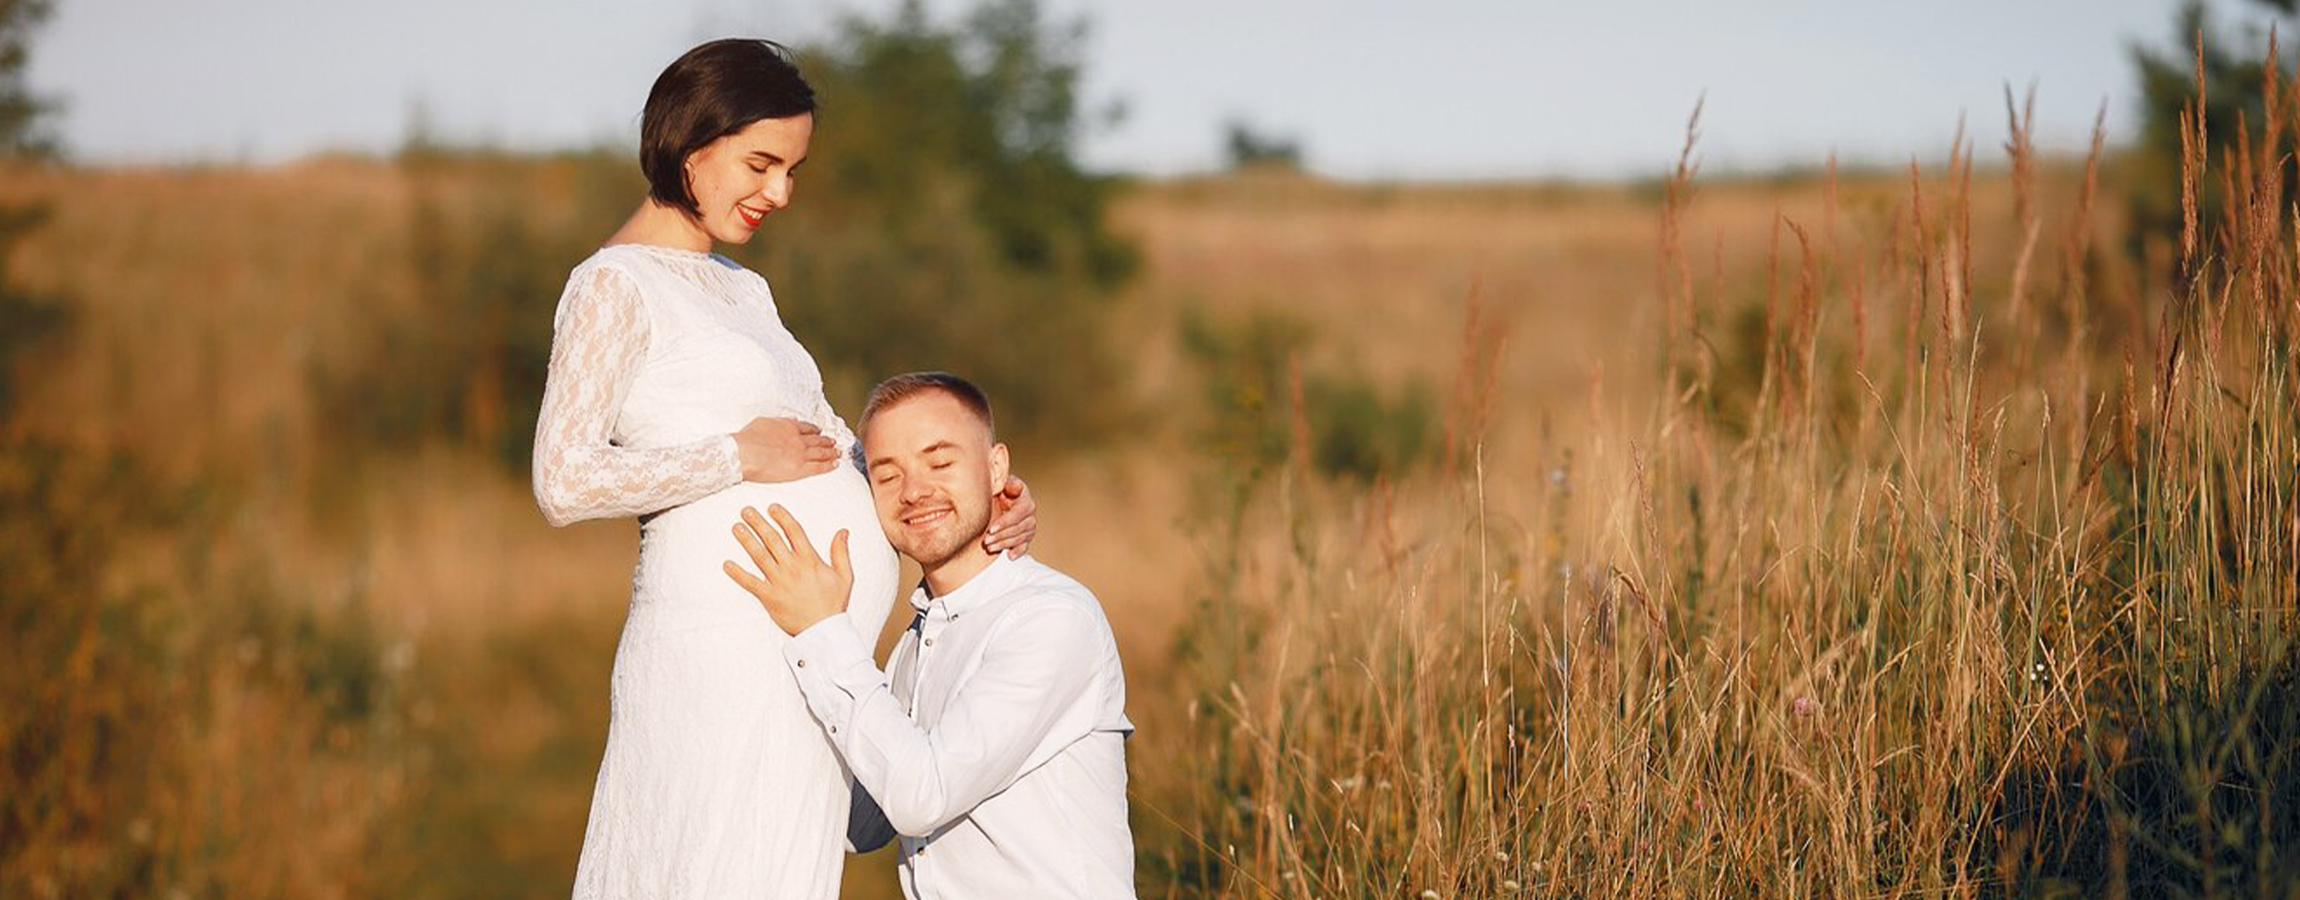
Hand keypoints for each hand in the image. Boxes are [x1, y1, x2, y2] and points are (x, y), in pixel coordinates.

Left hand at [724, 505, 853, 635]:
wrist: (823, 630)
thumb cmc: (834, 604)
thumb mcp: (844, 576)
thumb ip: (841, 552)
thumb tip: (843, 531)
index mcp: (810, 560)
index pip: (794, 532)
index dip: (782, 517)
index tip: (772, 507)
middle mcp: (792, 567)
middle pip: (772, 539)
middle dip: (758, 523)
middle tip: (746, 511)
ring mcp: (779, 582)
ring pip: (759, 556)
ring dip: (746, 541)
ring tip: (736, 528)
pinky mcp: (769, 597)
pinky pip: (750, 583)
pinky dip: (738, 574)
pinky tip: (727, 564)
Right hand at [733, 417, 839, 482]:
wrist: (745, 453)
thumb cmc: (747, 438)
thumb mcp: (762, 423)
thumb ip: (775, 423)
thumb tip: (780, 423)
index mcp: (789, 426)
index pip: (807, 427)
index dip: (815, 430)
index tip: (819, 432)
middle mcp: (798, 439)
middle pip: (818, 440)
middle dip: (827, 441)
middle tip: (834, 442)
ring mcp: (801, 454)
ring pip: (821, 452)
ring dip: (832, 452)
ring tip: (838, 452)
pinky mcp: (800, 468)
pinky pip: (819, 466)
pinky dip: (829, 465)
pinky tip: (835, 464)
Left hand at [982, 475, 1034, 557]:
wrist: (1000, 500)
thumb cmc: (1000, 491)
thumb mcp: (1003, 484)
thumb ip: (1009, 484)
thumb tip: (1014, 486)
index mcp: (1026, 501)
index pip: (1017, 515)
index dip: (1004, 523)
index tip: (991, 529)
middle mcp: (1030, 515)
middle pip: (1017, 529)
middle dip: (1001, 536)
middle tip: (986, 541)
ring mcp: (1030, 528)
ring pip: (1018, 539)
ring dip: (1004, 544)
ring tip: (989, 547)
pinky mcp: (1026, 537)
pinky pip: (1024, 546)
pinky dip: (1018, 552)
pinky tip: (1009, 555)